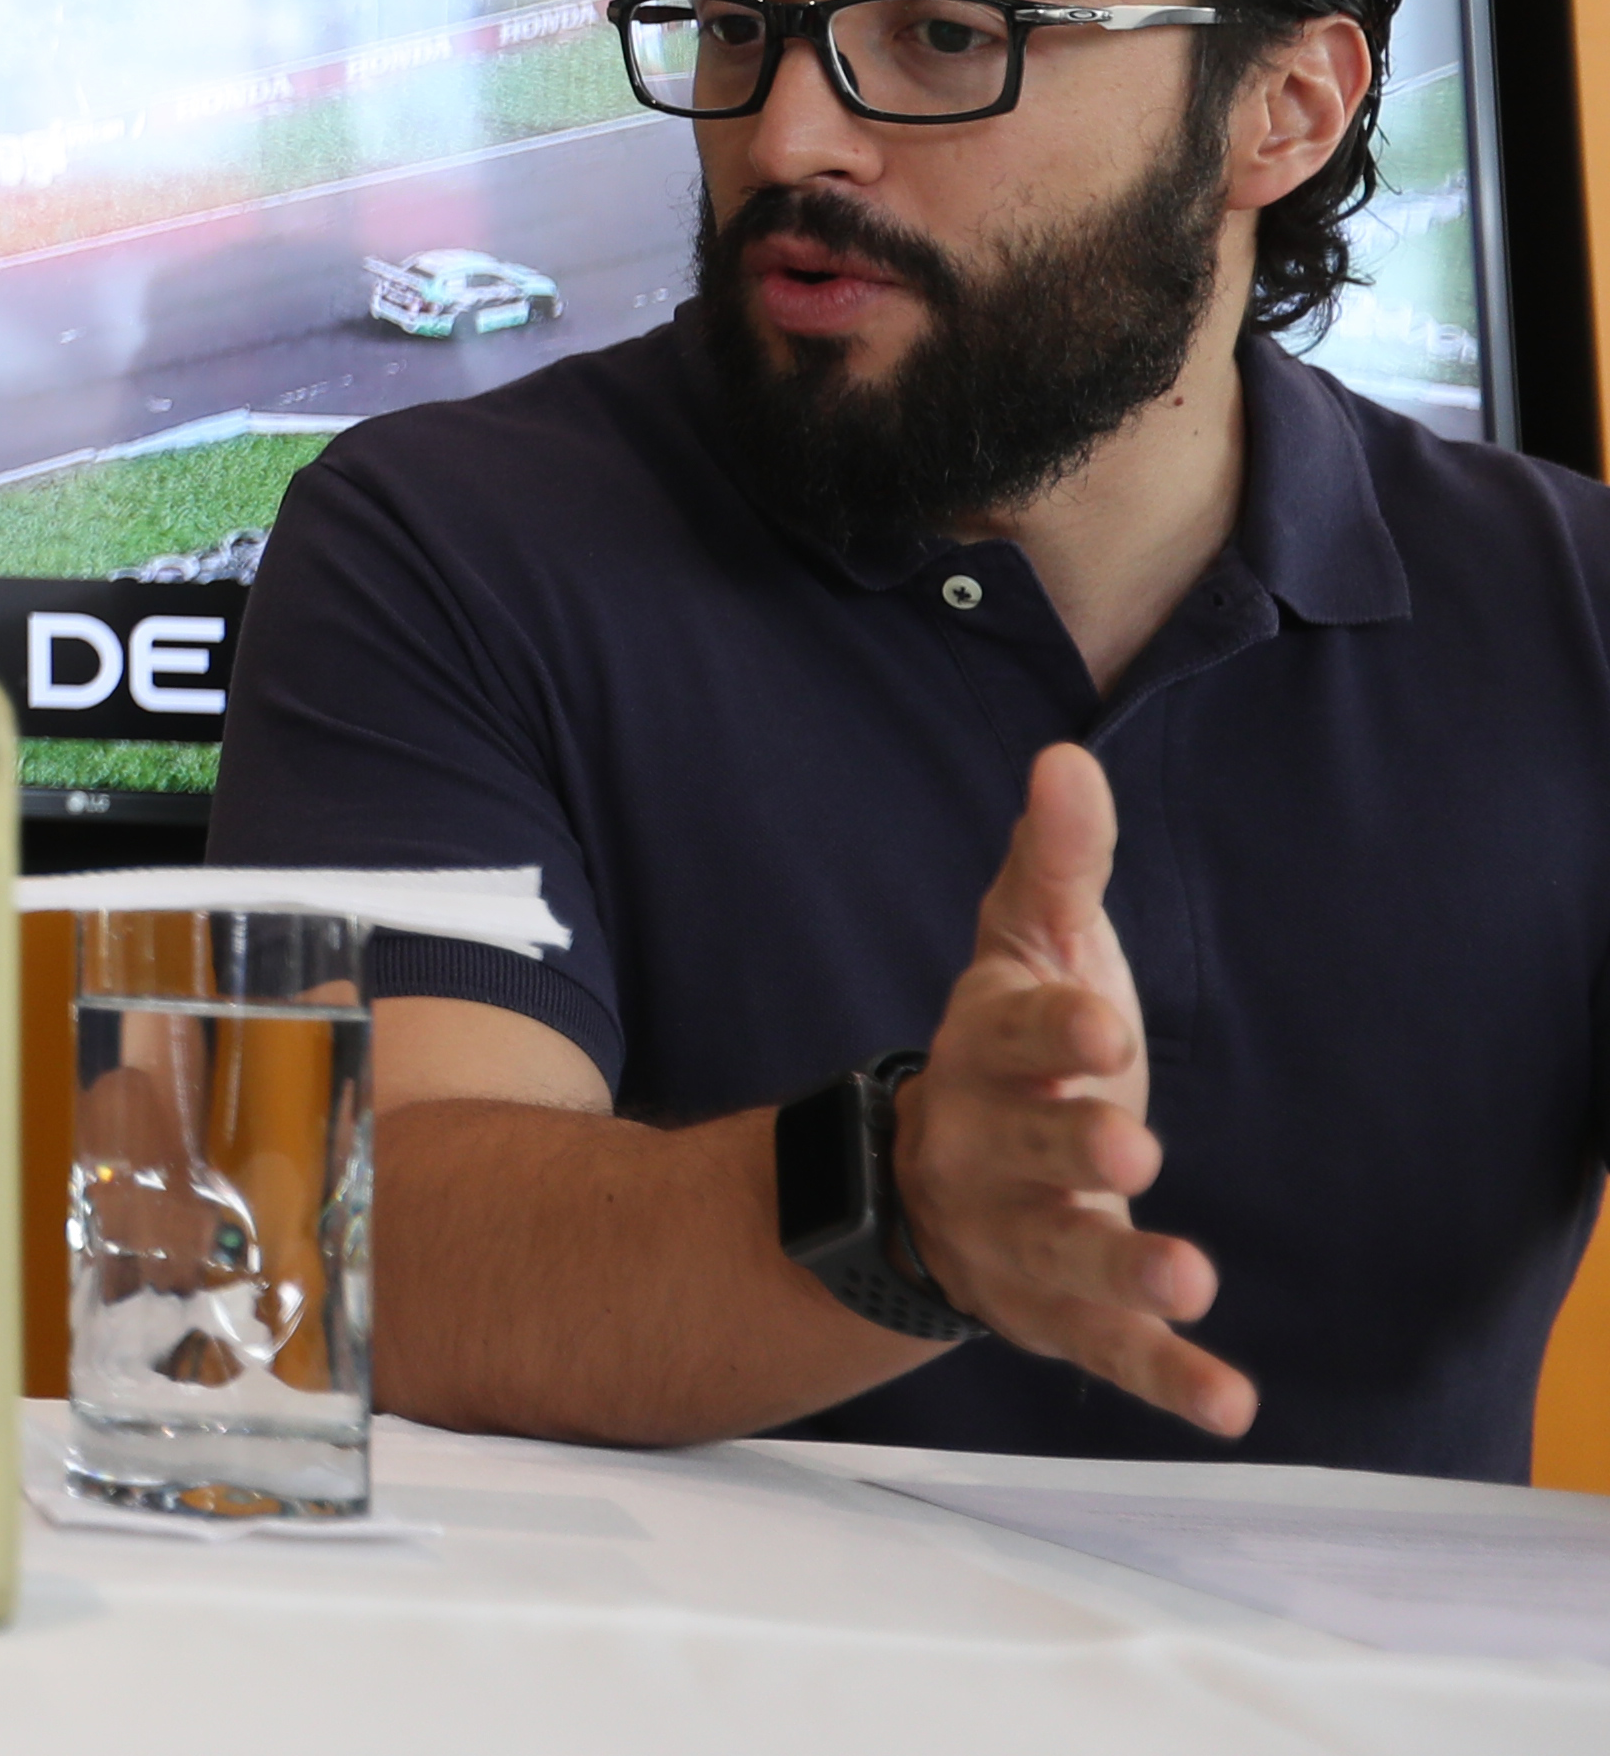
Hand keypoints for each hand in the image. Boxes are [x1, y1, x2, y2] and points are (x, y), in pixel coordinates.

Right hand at [900, 743, 1255, 1439]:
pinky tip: (1232, 1402)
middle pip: (1021, 1151)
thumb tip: (1066, 759)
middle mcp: (983, 1149)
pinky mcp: (1057, 1317)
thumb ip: (1057, 863)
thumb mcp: (1028, 946)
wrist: (931, 1185)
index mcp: (983, 1052)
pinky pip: (1108, 1353)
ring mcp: (1015, 1238)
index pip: (1011, 1037)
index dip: (1053, 1036)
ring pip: (1060, 1257)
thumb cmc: (1012, 1049)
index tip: (1101, 1029)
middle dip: (1070, 1150)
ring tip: (1189, 1276)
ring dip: (1121, 1273)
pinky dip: (1167, 1379)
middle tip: (1130, 1149)